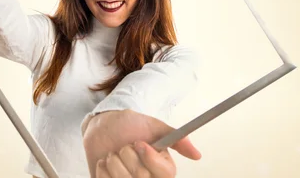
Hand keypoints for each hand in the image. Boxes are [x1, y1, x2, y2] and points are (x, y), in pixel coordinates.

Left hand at [83, 110, 200, 176]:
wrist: (102, 127)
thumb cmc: (128, 126)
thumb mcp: (152, 126)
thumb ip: (174, 137)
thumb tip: (197, 154)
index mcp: (162, 167)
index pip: (165, 173)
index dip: (149, 157)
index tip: (139, 143)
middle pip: (141, 175)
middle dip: (128, 154)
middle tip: (125, 145)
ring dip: (113, 161)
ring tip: (114, 154)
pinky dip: (102, 169)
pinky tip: (105, 163)